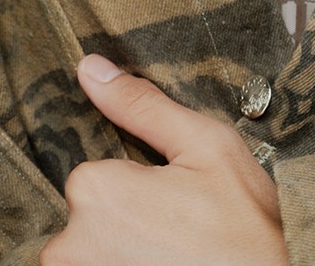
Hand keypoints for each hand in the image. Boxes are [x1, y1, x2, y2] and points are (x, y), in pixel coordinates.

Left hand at [40, 54, 288, 265]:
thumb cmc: (244, 225)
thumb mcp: (203, 146)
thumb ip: (141, 106)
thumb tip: (91, 67)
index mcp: (96, 191)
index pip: (95, 173)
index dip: (137, 182)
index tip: (174, 200)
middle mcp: (70, 244)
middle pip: (89, 217)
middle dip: (128, 219)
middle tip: (178, 229)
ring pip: (92, 250)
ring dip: (125, 250)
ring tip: (174, 253)